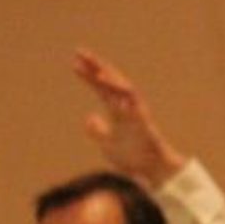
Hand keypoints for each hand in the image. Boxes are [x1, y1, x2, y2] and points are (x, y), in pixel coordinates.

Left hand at [72, 51, 184, 185]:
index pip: (101, 88)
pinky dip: (122, 91)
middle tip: (80, 51)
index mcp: (116, 111)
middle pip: (110, 80)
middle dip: (96, 66)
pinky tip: (108, 83)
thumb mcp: (107, 144)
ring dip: (109, 77)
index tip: (74, 63)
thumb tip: (89, 118)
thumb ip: (98, 131)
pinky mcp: (143, 120)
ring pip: (123, 87)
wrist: (150, 171)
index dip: (88, 75)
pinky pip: (134, 102)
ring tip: (95, 68)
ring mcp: (135, 112)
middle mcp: (125, 107)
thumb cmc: (132, 158)